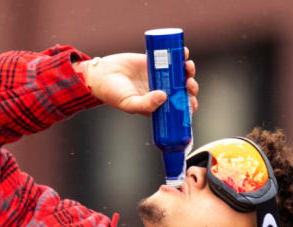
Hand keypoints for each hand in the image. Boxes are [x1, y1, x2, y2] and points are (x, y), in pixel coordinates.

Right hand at [75, 51, 197, 116]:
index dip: (188, 105)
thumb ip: (147, 104)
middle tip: (189, 83)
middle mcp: (161, 91)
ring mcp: (158, 76)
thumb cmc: (113, 94)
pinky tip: (183, 52)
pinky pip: (170, 58)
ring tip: (187, 66)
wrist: (101, 75)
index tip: (191, 101)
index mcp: (158, 105)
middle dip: (190, 86)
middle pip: (182, 89)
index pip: (179, 107)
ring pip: (179, 74)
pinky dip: (179, 55)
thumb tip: (164, 96)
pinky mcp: (153, 61)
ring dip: (188, 70)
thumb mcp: (130, 104)